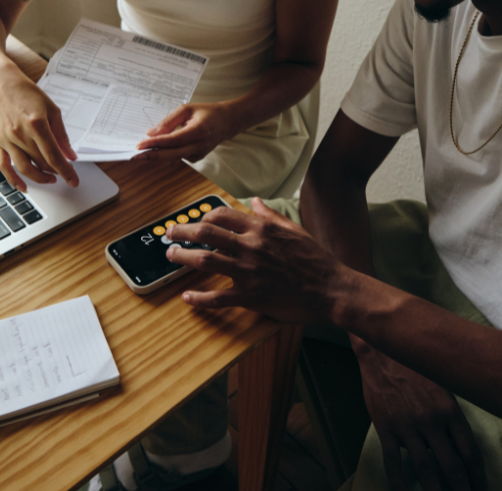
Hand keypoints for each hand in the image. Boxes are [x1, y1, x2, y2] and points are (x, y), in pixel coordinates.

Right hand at [0, 66, 77, 191]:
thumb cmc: (25, 92)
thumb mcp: (51, 109)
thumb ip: (61, 134)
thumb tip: (70, 155)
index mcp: (37, 124)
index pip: (54, 156)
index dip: (66, 172)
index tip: (74, 181)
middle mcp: (20, 134)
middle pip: (41, 163)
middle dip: (55, 172)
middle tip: (63, 173)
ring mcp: (7, 139)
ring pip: (25, 168)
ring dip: (39, 178)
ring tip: (49, 178)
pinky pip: (4, 166)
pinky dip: (13, 180)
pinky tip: (23, 187)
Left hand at [134, 102, 239, 162]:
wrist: (227, 122)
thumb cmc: (207, 112)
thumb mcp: (187, 109)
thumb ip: (169, 121)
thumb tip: (152, 133)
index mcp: (198, 131)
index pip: (172, 141)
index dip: (155, 144)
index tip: (140, 145)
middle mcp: (199, 146)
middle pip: (171, 155)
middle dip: (152, 155)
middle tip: (134, 155)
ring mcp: (199, 154)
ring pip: (173, 157)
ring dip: (157, 155)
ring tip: (141, 152)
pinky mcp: (196, 158)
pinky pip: (178, 156)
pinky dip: (167, 153)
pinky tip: (157, 149)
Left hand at [165, 198, 347, 322]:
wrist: (331, 289)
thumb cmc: (315, 260)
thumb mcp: (294, 230)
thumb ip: (270, 216)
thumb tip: (255, 202)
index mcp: (260, 229)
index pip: (221, 215)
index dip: (203, 216)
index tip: (195, 221)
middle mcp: (251, 247)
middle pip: (206, 233)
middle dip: (182, 231)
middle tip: (170, 234)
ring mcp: (248, 271)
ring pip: (205, 260)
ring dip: (183, 257)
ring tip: (171, 256)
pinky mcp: (250, 296)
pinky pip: (218, 297)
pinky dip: (199, 298)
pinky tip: (188, 297)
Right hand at [356, 343, 487, 490]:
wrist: (382, 352)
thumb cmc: (415, 368)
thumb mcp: (441, 388)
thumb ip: (449, 418)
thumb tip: (456, 447)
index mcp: (450, 411)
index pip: (470, 452)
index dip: (478, 476)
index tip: (480, 489)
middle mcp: (431, 421)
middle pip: (451, 466)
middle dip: (460, 489)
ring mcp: (407, 425)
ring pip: (425, 468)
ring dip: (434, 490)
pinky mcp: (385, 426)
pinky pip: (392, 460)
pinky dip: (398, 481)